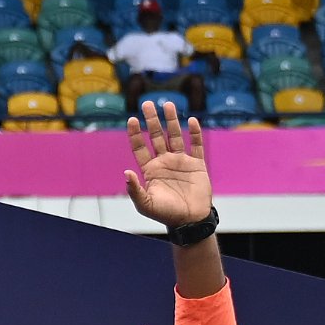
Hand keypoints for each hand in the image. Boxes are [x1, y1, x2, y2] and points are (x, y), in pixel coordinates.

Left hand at [125, 97, 212, 232]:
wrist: (190, 220)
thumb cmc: (166, 214)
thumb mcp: (145, 204)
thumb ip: (134, 189)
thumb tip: (126, 173)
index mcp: (150, 170)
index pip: (140, 147)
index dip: (135, 134)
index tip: (132, 120)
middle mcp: (164, 162)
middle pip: (156, 136)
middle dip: (152, 120)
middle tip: (147, 104)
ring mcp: (181, 161)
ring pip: (176, 136)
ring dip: (172, 121)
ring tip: (168, 104)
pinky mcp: (198, 164)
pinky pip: (196, 145)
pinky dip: (195, 133)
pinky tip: (192, 120)